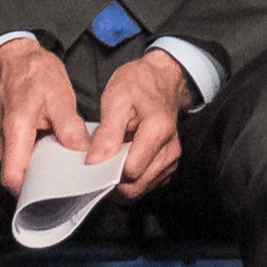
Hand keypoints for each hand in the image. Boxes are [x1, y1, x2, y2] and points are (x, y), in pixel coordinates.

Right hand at [0, 40, 85, 189]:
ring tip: (68, 171)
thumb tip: (84, 154)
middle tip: (72, 184)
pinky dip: (39, 162)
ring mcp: (3, 142)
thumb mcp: (59, 96)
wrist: (13, 58)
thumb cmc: (35, 74)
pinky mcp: (8, 140)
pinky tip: (58, 156)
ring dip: (42, 173)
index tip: (59, 192)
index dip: (34, 192)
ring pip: (21, 170)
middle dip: (43, 186)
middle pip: (18, 179)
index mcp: (15, 131)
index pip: (14, 178)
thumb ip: (70, 128)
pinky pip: (22, 159)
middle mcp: (3, 142)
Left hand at [86, 50, 197, 190]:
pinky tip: (125, 157)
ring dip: (123, 178)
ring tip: (114, 154)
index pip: (130, 171)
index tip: (94, 159)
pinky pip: (147, 183)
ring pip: (141, 187)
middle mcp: (170, 149)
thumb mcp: (115, 99)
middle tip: (101, 159)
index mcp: (158, 130)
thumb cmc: (138, 84)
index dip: (108, 170)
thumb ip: (106, 133)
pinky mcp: (169, 165)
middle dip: (114, 178)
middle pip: (136, 185)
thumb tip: (94, 162)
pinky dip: (133, 177)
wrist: (161, 79)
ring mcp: (172, 159)